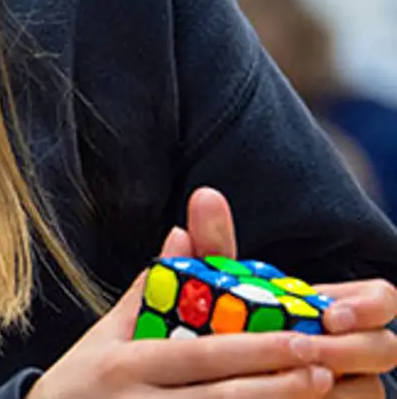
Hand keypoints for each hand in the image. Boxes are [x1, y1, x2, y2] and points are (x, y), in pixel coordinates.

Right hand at [32, 271, 332, 397]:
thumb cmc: (82, 382)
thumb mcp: (107, 334)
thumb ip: (151, 291)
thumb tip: (182, 232)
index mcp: (125, 364)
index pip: (197, 355)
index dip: (251, 348)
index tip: (300, 339)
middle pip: (218, 395)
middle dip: (275, 381)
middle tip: (323, 365)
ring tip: (319, 391)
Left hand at [165, 187, 396, 394]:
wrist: (196, 381)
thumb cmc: (211, 332)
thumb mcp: (211, 290)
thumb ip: (213, 247)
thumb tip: (204, 196)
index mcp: (330, 310)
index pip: (381, 299)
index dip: (370, 306)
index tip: (329, 314)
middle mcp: (348, 348)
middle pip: (385, 346)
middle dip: (351, 349)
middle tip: (304, 351)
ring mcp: (344, 386)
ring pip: (372, 389)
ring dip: (341, 386)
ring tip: (295, 380)